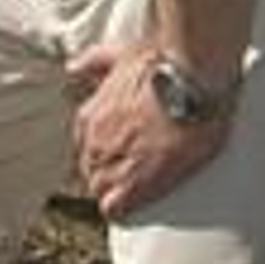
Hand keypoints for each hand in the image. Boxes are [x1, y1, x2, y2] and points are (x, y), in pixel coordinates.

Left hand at [67, 41, 231, 217]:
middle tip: (130, 175)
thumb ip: (93, 62)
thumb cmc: (160, 62)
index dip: (102, 154)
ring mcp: (116, 161)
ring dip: (115, 192)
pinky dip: (122, 208)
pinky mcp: (141, 180)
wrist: (191, 76)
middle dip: (106, 175)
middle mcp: (96, 140)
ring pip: (101, 190)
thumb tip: (73, 66)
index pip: (84, 147)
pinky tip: (131, 207)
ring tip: (135, 192)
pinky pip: (117, 206)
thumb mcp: (117, 55)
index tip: (118, 155)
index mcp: (91, 115)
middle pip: (91, 171)